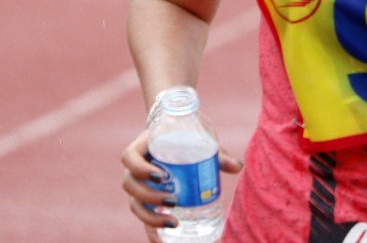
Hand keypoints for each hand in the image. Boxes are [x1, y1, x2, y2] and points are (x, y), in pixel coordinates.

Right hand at [121, 128, 242, 237]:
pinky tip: (162, 240)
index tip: (161, 175)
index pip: (129, 158)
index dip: (140, 168)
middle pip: (130, 186)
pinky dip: (150, 230)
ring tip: (173, 221)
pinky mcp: (145, 200)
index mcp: (142, 147)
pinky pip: (142, 216)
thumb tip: (238, 167)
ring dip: (149, 217)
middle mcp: (134, 168)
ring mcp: (138, 185)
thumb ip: (217, 153)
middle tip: (173, 201)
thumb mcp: (199, 140)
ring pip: (134, 204)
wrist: (176, 136)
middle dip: (149, 197)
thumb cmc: (187, 135)